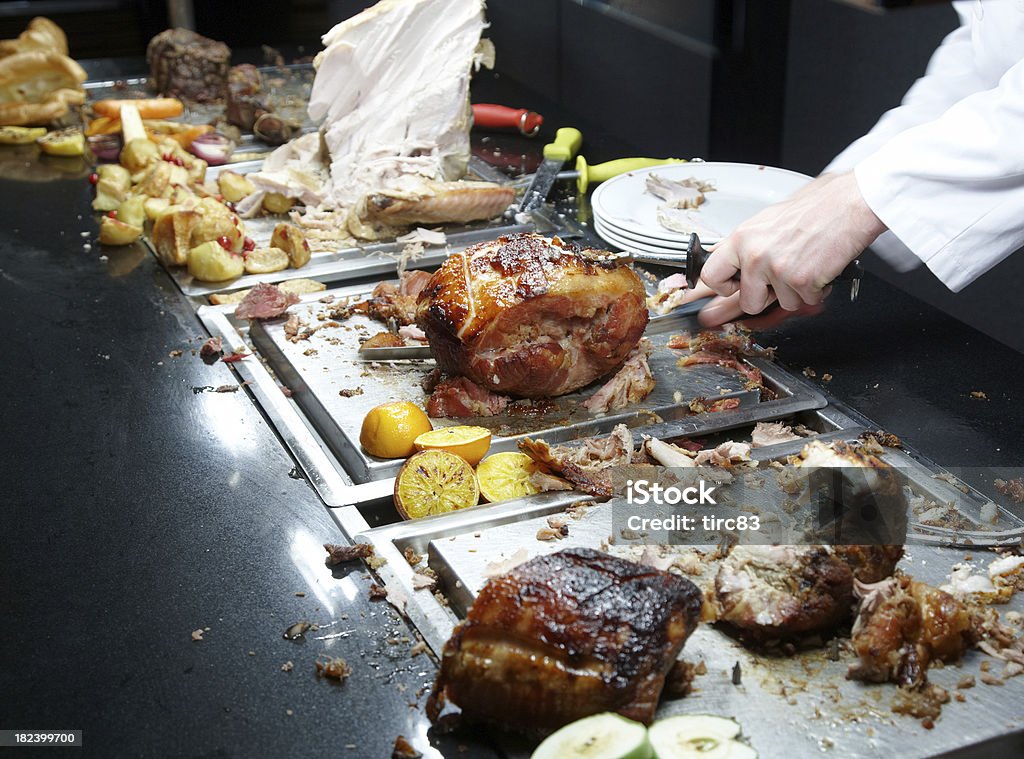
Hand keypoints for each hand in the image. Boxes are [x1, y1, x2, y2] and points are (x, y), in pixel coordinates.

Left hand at [701, 171, 884, 313]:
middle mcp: (755, 255)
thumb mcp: (768, 219)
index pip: (711, 276)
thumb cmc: (816, 207)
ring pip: (782, 304)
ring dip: (797, 291)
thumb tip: (726, 260)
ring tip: (807, 264)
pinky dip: (817, 289)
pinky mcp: (802, 281)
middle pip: (748, 302)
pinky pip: (806, 301)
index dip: (725, 287)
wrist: (850, 203)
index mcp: (742, 238)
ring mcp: (778, 270)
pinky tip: (820, 267)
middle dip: (766, 298)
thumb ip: (746, 243)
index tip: (736, 286)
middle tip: (781, 281)